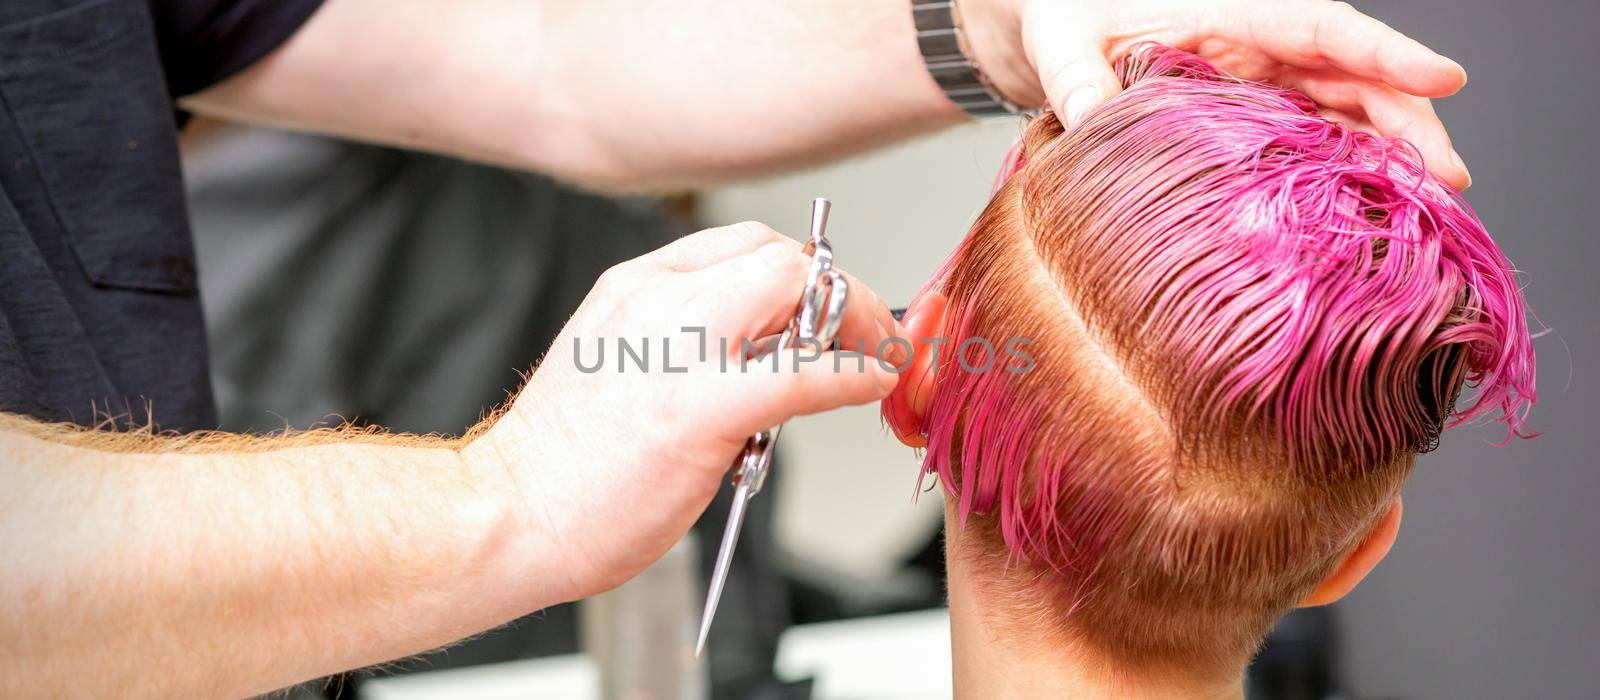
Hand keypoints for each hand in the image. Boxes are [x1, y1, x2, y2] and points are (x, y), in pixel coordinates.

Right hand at [466, 222, 901, 601]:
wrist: (508, 515)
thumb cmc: (563, 462)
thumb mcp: (620, 365)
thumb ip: (685, 342)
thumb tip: (766, 350)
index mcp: (633, 287)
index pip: (742, 243)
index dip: (800, 274)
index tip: (825, 311)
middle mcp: (654, 300)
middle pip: (776, 254)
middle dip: (837, 290)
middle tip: (861, 334)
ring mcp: (677, 350)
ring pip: (793, 288)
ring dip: (853, 322)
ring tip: (870, 358)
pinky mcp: (698, 410)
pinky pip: (800, 375)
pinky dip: (852, 376)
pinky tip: (870, 386)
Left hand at [959, 0, 1472, 188]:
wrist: (1059, 34)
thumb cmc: (1065, 20)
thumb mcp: (1060, 43)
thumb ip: (1077, 80)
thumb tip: (1094, 118)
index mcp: (1229, 12)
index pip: (1322, 28)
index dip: (1387, 52)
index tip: (1445, 77)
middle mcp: (1258, 45)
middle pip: (1354, 75)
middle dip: (1409, 120)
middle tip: (1449, 178)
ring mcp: (1262, 84)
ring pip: (1347, 111)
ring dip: (1392, 153)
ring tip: (1432, 204)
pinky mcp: (1253, 120)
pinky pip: (1315, 140)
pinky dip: (1350, 169)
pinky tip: (1375, 209)